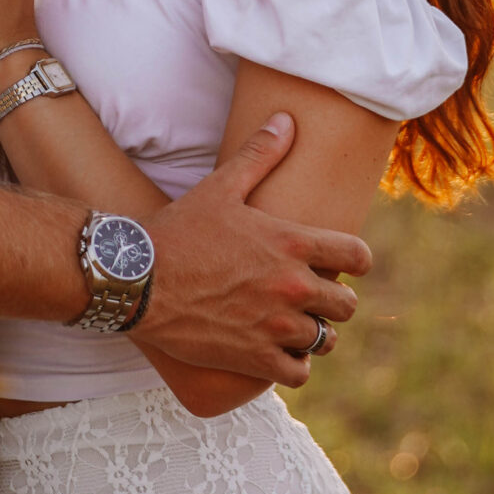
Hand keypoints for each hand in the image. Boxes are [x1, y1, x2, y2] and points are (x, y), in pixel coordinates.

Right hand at [137, 114, 369, 388]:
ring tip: (298, 327)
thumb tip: (285, 121)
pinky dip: (293, 366)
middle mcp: (292, 286)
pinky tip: (280, 354)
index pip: (358, 256)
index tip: (345, 264)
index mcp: (292, 243)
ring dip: (314, 334)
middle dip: (334, 301)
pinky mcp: (254, 357)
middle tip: (315, 297)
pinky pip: (298, 373)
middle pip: (346, 305)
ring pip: (324, 341)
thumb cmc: (178, 231)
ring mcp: (275, 326)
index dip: (356, 260)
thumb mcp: (220, 187)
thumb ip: (259, 154)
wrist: (135, 280)